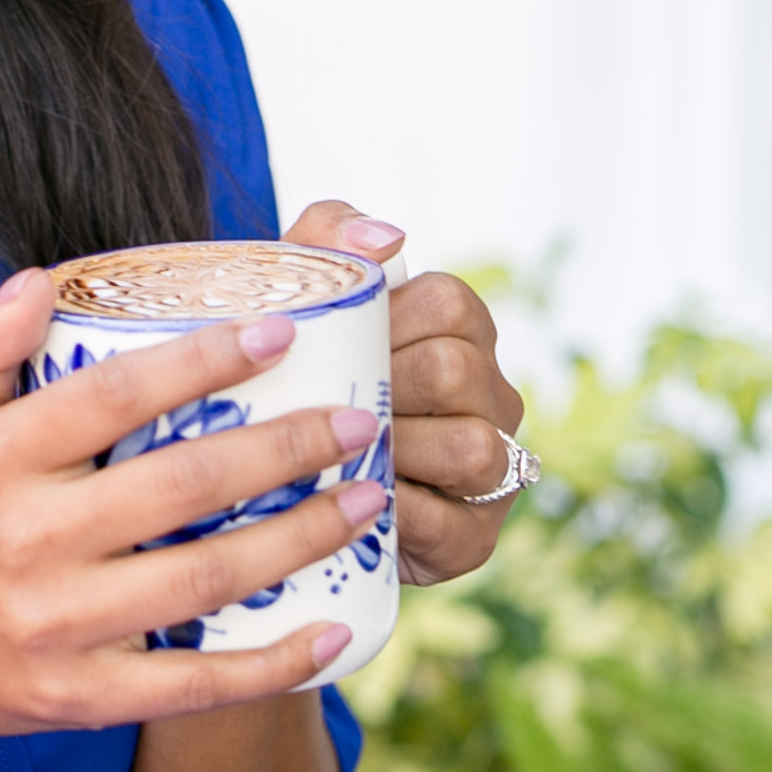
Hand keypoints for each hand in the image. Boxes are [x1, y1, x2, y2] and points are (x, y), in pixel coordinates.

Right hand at [0, 272, 386, 767]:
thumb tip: (44, 278)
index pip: (112, 395)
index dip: (202, 360)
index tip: (282, 331)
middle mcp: (26, 539)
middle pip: (180, 484)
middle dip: (283, 449)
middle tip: (360, 420)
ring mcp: (57, 624)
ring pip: (204, 579)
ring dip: (299, 540)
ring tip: (367, 500)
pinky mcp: (83, 696)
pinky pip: (194, 684)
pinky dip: (272, 665)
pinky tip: (336, 633)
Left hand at [283, 199, 525, 583]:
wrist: (277, 490)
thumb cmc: (297, 378)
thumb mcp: (300, 304)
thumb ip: (328, 241)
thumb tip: (387, 235)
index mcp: (460, 332)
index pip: (447, 302)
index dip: (386, 321)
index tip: (331, 344)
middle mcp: (491, 396)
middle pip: (454, 371)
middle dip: (382, 386)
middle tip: (322, 400)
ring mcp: (494, 468)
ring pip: (473, 447)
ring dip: (394, 449)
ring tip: (337, 453)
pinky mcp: (474, 537)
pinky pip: (450, 520)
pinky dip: (394, 510)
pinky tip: (350, 503)